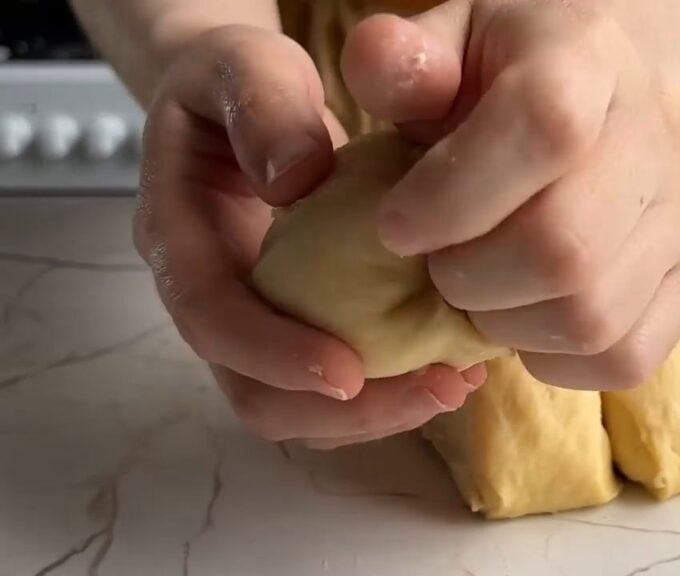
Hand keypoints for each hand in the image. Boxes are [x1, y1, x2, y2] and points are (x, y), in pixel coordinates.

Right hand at [135, 25, 478, 447]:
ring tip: (457, 382)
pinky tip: (452, 364)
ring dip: (377, 412)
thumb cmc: (242, 82)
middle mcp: (211, 295)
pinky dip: (390, 390)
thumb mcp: (247, 66)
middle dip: (342, 411)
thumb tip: (295, 181)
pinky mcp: (296, 327)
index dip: (273, 355)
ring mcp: (253, 319)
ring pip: (297, 406)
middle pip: (254, 393)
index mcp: (179, 236)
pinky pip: (333, 386)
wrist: (246, 104)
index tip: (348, 372)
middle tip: (437, 388)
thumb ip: (265, 108)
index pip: (211, 318)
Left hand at [342, 0, 679, 389]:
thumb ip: (402, 59)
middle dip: (469, 278)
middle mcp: (653, 138)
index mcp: (588, 58)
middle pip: (565, 249)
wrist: (604, 91)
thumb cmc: (506, 74)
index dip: (455, 195)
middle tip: (436, 264)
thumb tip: (376, 63)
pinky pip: (624, 358)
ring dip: (506, 326)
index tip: (396, 226)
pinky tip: (524, 318)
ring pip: (591, 317)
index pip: (545, 128)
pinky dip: (556, 360)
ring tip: (479, 288)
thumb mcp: (447, 42)